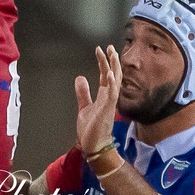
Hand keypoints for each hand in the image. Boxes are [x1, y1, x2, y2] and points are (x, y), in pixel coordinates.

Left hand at [74, 44, 122, 160]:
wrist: (94, 146)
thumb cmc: (91, 130)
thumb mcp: (84, 107)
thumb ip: (83, 93)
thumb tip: (80, 77)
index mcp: (104, 96)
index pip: (106, 75)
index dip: (104, 62)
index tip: (101, 50)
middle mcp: (109, 98)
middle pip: (113, 75)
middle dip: (112, 61)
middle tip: (110, 47)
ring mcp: (109, 103)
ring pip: (115, 82)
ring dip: (114, 68)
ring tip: (112, 55)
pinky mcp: (108, 110)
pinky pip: (112, 95)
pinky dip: (112, 84)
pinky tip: (110, 74)